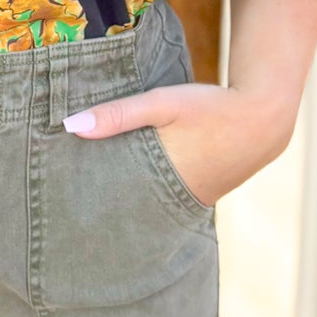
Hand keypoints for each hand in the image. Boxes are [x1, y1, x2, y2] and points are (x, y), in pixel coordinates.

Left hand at [61, 81, 296, 208]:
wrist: (263, 118)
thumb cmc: (211, 108)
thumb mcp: (162, 103)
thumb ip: (118, 114)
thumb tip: (69, 126)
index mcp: (160, 184)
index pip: (113, 207)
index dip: (84, 210)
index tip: (54, 211)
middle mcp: (173, 202)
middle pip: (124, 212)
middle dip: (97, 211)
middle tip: (58, 211)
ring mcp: (187, 202)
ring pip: (142, 206)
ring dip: (120, 202)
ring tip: (81, 203)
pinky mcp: (197, 195)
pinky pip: (160, 200)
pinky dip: (142, 195)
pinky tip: (123, 190)